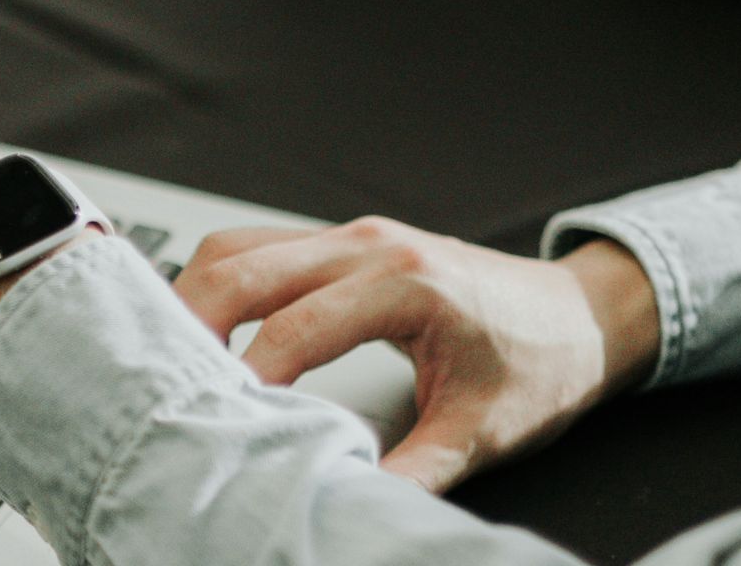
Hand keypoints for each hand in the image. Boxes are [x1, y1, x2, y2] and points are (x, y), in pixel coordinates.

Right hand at [173, 217, 659, 491]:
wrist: (583, 314)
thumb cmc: (541, 360)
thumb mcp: (482, 431)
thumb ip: (412, 472)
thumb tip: (346, 503)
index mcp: (405, 282)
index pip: (295, 324)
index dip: (248, 374)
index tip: (215, 416)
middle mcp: (368, 245)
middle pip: (244, 266)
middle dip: (190, 320)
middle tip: (157, 380)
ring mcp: (351, 237)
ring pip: (239, 246)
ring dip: (195, 295)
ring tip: (169, 357)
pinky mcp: (342, 244)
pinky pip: (258, 247)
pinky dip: (220, 285)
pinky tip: (203, 329)